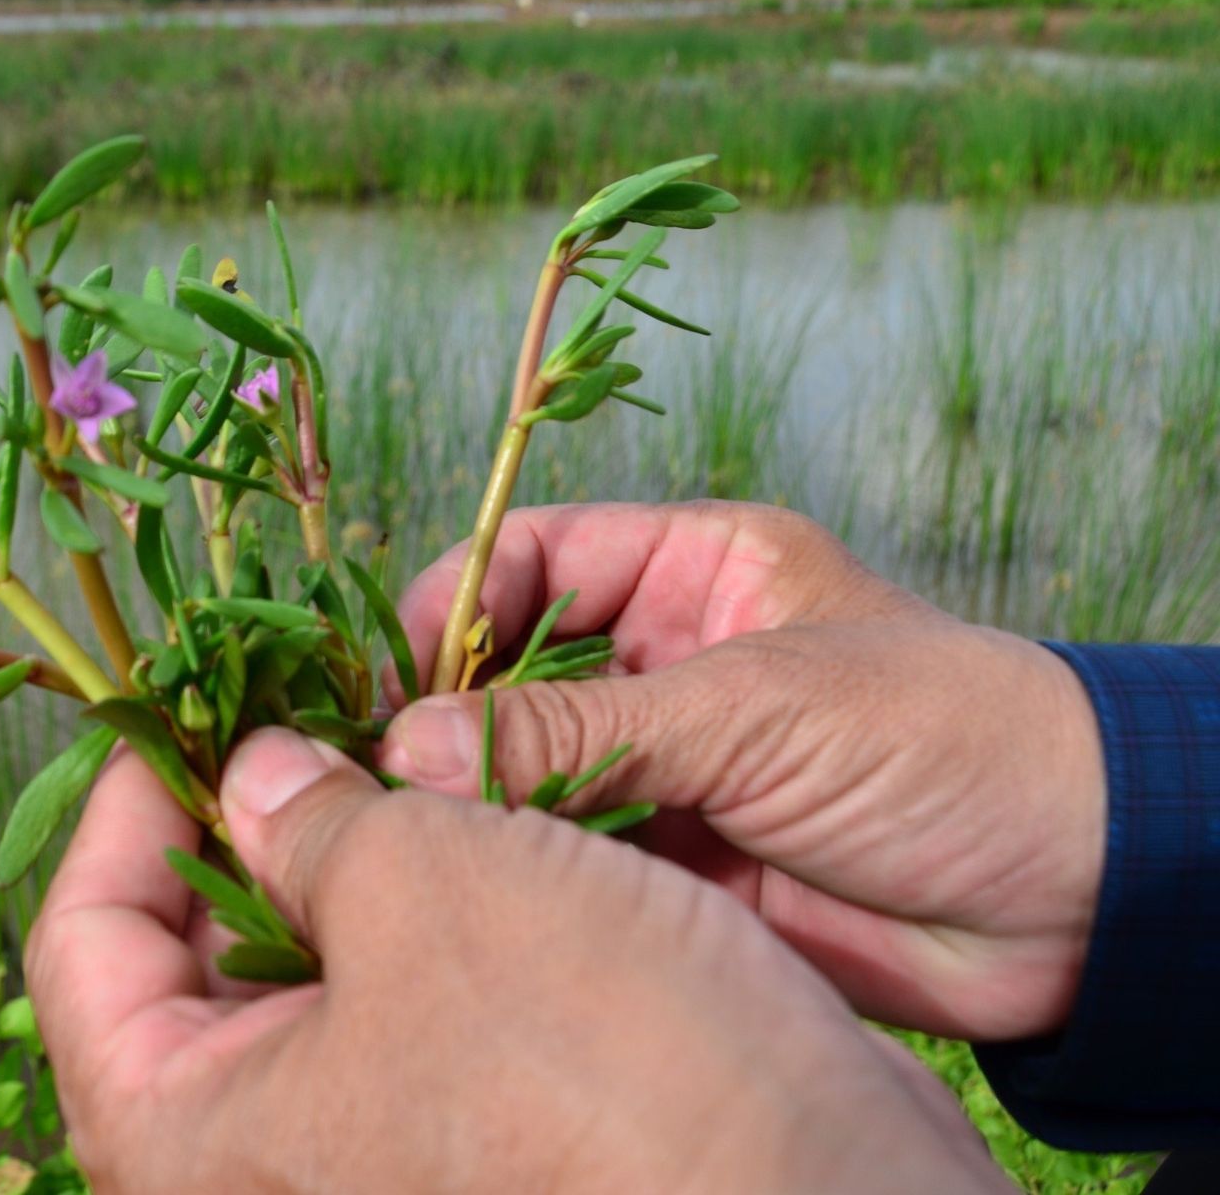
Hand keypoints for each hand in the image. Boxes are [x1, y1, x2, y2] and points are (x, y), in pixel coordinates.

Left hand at [27, 729, 1011, 1193]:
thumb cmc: (601, 1064)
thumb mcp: (427, 890)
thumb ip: (311, 818)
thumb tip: (260, 774)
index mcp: (187, 1140)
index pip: (84, 942)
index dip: (129, 800)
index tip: (191, 706)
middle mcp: (260, 1162)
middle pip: (188, 953)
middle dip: (246, 814)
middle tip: (307, 704)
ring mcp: (364, 1150)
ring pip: (307, 964)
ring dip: (345, 846)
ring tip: (395, 739)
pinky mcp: (461, 1129)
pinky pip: (400, 990)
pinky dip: (418, 898)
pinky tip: (466, 813)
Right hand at [382, 501, 1105, 1040]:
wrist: (1075, 895)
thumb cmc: (939, 742)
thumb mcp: (751, 707)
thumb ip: (578, 728)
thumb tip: (409, 746)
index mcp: (696, 570)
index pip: (533, 560)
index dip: (452, 606)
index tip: (387, 675)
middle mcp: (668, 661)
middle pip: (512, 671)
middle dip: (445, 716)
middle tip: (379, 771)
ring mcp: (668, 767)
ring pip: (530, 772)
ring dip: (475, 801)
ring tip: (412, 834)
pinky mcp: (676, 867)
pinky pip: (570, 858)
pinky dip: (523, 872)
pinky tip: (475, 888)